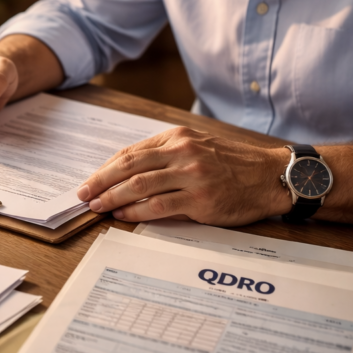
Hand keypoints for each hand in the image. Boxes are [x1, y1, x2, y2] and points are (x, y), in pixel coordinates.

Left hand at [75, 127, 291, 225]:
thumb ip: (165, 155)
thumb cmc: (232, 164)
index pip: (131, 152)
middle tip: (82, 194)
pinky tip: (123, 215)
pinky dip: (136, 211)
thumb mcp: (197, 146)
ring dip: (113, 197)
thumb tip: (126, 173)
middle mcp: (182, 152)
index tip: (90, 180)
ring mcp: (192, 175)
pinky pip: (159, 206)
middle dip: (100, 181)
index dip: (105, 168)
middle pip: (129, 166)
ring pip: (140, 185)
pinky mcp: (201, 199)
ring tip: (97, 206)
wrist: (270, 176)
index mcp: (177, 137)